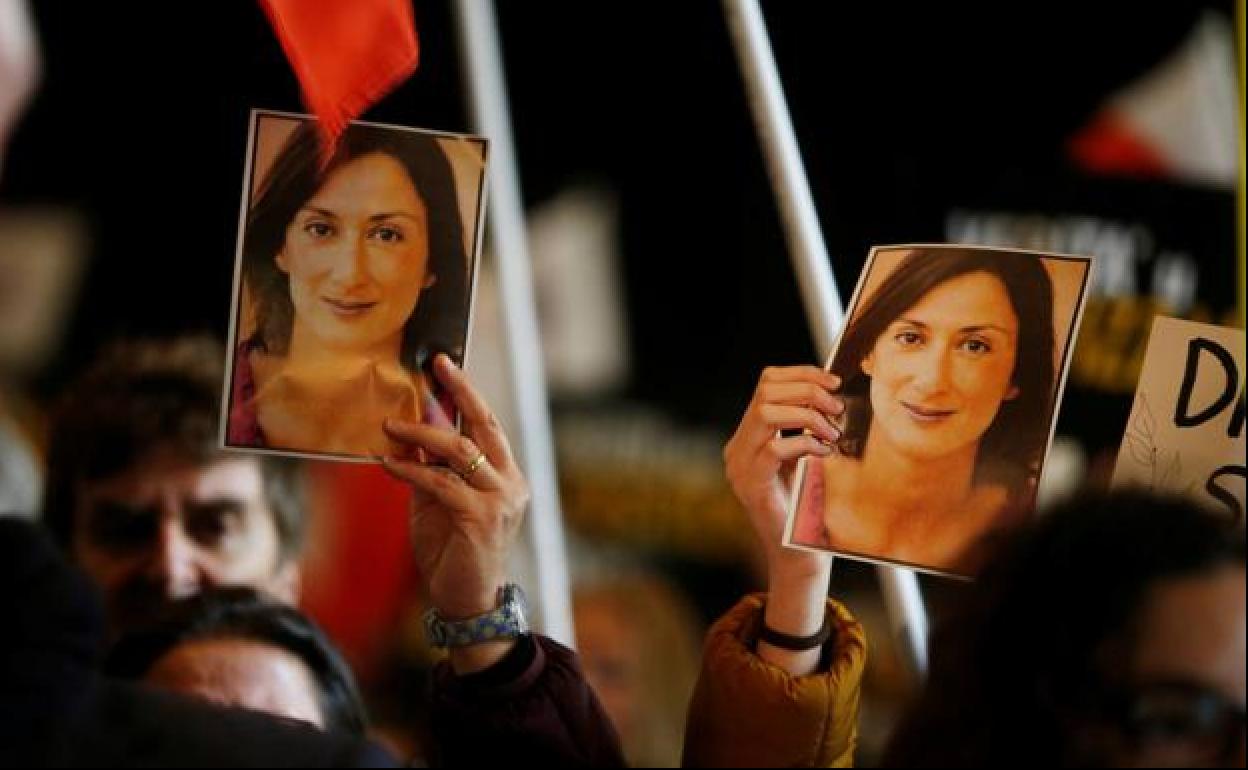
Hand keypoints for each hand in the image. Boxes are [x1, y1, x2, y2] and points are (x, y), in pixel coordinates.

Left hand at [381, 354, 529, 672]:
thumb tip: (408, 432)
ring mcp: (500, 500)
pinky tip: (387, 462)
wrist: (466, 601)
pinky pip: (440, 482)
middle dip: (460, 391)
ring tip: (391, 425)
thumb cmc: (452, 551)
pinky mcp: (480, 518)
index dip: (467, 393)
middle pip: (484, 425)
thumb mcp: (438, 502)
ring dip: (421, 433)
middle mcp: (510, 483)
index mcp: (506, 476)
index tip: (445, 364)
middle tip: (435, 367)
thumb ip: (430, 469)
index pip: (488, 425)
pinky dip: (410, 469)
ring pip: (460, 450)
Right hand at [725, 365, 842, 579]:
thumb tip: (833, 391)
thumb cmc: (804, 504)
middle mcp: (738, 446)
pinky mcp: (752, 484)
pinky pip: (775, 449)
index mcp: (748, 435)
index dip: (801, 374)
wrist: (795, 551)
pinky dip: (804, 444)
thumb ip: (806, 426)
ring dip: (807, 415)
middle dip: (807, 391)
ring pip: (766, 413)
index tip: (832, 380)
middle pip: (765, 392)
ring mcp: (740, 466)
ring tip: (831, 431)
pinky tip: (823, 453)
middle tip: (836, 407)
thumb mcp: (804, 456)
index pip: (766, 382)